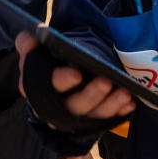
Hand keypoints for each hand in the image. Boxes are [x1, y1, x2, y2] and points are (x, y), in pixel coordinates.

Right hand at [15, 32, 134, 121]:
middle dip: (92, 95)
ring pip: (94, 114)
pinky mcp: (93, 118)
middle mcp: (58, 107)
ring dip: (110, 104)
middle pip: (75, 105)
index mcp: (39, 90)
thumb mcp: (34, 52)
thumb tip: (29, 39)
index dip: (63, 80)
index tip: (77, 74)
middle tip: (106, 81)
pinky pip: (108, 117)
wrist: (58, 75)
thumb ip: (27, 44)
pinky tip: (130, 101)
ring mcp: (77, 115)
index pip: (50, 86)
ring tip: (125, 92)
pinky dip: (119, 110)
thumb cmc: (45, 63)